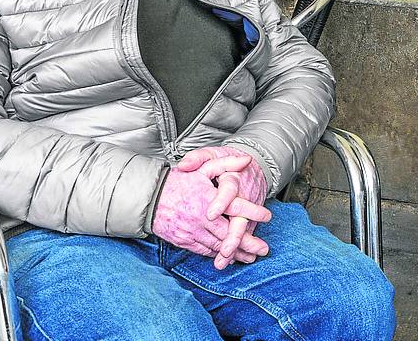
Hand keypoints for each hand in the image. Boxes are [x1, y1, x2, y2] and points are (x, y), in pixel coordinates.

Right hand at [152, 166, 271, 265]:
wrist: (149, 198)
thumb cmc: (178, 182)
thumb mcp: (203, 168)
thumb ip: (226, 163)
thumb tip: (247, 160)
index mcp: (208, 199)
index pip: (235, 208)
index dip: (253, 213)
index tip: (268, 216)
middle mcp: (201, 218)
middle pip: (229, 233)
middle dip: (248, 243)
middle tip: (264, 250)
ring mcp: (191, 231)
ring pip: (218, 246)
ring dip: (235, 253)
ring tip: (250, 257)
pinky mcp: (183, 241)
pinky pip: (204, 251)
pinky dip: (217, 255)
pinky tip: (228, 258)